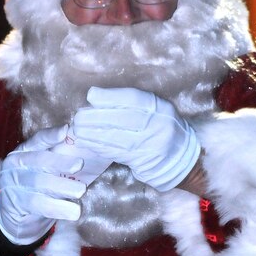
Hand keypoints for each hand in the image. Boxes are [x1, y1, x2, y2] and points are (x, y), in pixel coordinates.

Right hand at [0, 126, 86, 244]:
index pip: (37, 140)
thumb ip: (60, 160)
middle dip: (60, 162)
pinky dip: (57, 208)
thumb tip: (86, 150)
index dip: (51, 136)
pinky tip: (72, 212)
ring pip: (39, 183)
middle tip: (79, 165)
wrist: (17, 220)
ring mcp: (12, 184)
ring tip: (80, 191)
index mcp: (24, 151)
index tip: (66, 131)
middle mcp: (15, 164)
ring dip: (61, 186)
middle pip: (39, 161)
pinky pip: (38, 205)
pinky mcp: (14, 204)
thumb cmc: (38, 190)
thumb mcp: (47, 172)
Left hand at [71, 87, 200, 190]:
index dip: (110, 97)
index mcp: (160, 107)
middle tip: (78, 116)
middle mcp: (157, 125)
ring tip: (77, 129)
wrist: (179, 157)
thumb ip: (131, 102)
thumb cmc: (161, 126)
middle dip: (96, 117)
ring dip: (92, 134)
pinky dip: (98, 146)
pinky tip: (85, 141)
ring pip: (116, 137)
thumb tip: (95, 97)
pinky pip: (115, 152)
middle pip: (122, 119)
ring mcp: (150, 144)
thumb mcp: (154, 108)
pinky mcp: (141, 160)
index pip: (133, 99)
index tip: (90, 95)